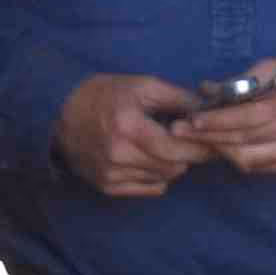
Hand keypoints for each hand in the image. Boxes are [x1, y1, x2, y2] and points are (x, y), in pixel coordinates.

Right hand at [55, 74, 207, 199]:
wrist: (59, 113)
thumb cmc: (105, 95)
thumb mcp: (142, 86)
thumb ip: (179, 98)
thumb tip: (210, 110)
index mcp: (128, 127)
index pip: (177, 149)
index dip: (202, 147)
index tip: (216, 142)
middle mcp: (118, 155)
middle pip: (173, 166)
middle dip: (190, 155)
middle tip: (195, 142)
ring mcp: (110, 173)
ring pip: (163, 178)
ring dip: (173, 164)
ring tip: (167, 146)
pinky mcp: (105, 185)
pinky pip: (147, 188)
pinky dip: (157, 176)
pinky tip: (152, 159)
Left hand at [176, 55, 275, 178]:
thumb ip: (245, 79)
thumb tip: (207, 90)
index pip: (247, 116)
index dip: (215, 120)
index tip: (189, 119)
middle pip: (242, 140)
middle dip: (206, 137)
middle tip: (178, 132)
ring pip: (246, 158)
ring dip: (217, 149)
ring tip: (197, 139)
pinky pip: (257, 166)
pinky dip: (235, 157)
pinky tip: (222, 146)